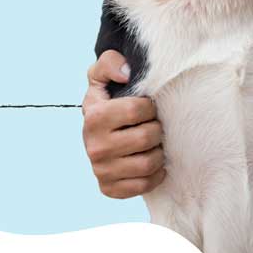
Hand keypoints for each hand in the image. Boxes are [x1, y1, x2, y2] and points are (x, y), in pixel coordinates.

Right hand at [81, 50, 165, 198]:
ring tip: (154, 143)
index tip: (148, 107)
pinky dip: (155, 174)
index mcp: (94, 117)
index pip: (138, 110)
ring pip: (148, 164)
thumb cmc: (108, 99)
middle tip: (153, 126)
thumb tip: (126, 74)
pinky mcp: (109, 189)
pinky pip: (144, 185)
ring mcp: (101, 170)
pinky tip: (152, 162)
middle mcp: (94, 147)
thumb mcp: (102, 75)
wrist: (98, 130)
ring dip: (158, 152)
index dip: (150, 107)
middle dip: (157, 129)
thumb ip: (111, 62)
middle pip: (146, 138)